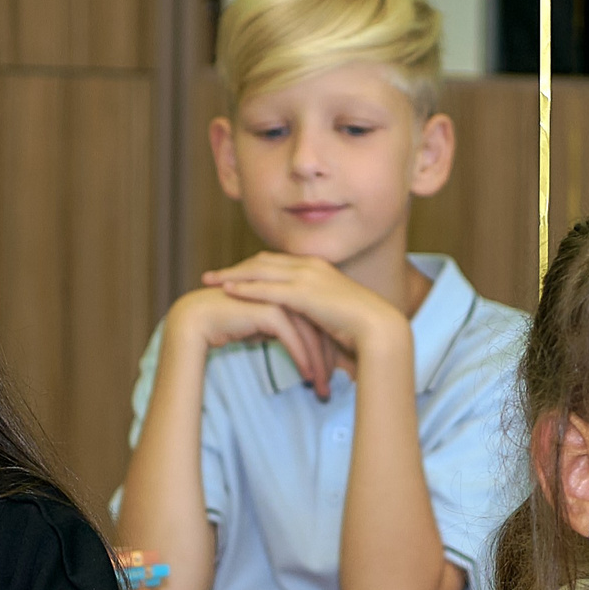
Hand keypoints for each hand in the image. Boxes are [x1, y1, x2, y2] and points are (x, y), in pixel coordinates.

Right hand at [165, 285, 339, 400]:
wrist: (198, 319)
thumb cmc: (229, 323)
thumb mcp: (264, 327)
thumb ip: (284, 329)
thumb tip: (302, 348)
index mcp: (290, 290)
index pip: (318, 321)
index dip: (327, 349)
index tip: (333, 375)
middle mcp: (288, 291)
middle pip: (319, 327)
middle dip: (328, 359)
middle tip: (331, 386)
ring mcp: (280, 298)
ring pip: (310, 334)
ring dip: (318, 364)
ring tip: (322, 389)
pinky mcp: (270, 310)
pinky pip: (293, 338)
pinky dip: (302, 359)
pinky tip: (308, 376)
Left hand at [201, 252, 409, 398]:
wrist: (378, 328)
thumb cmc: (360, 327)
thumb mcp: (332, 312)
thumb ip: (314, 310)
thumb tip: (303, 321)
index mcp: (318, 267)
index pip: (277, 262)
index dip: (252, 267)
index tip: (233, 274)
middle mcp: (310, 266)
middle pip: (263, 261)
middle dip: (236, 268)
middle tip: (212, 275)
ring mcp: (307, 277)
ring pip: (260, 271)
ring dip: (233, 275)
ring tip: (210, 281)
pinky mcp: (304, 293)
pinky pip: (267, 288)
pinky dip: (245, 288)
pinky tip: (227, 292)